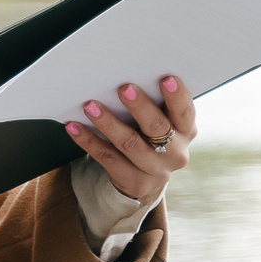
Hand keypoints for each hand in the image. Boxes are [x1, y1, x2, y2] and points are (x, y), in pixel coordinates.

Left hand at [65, 76, 196, 202]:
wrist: (145, 177)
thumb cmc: (151, 136)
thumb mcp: (163, 123)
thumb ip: (156, 105)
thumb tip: (128, 79)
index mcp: (186, 131)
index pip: (185, 112)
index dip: (177, 97)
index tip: (166, 79)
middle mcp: (176, 153)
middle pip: (157, 128)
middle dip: (140, 107)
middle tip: (124, 88)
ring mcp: (156, 171)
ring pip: (129, 144)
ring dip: (108, 123)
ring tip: (90, 106)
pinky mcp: (134, 182)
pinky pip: (107, 158)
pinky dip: (88, 141)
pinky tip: (74, 127)